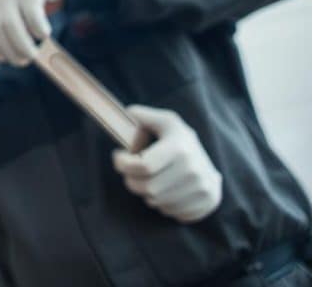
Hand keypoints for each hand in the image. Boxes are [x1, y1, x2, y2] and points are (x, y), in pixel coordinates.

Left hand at [0, 0, 62, 65]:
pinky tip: (44, 36)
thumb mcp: (14, 19)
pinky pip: (31, 16)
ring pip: (11, 25)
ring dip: (23, 44)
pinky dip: (38, 30)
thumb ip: (9, 35)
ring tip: (34, 55)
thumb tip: (16, 61)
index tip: (3, 60)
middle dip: (10, 50)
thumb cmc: (29, 10)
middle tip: (23, 61)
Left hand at [113, 105, 222, 222]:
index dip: (123, 164)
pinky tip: (165, 190)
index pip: (143, 166)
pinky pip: (171, 212)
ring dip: (146, 193)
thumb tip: (124, 114)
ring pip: (156, 202)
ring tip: (150, 179)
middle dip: (131, 180)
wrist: (207, 161)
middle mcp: (194, 169)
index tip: (119, 157)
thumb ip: (140, 116)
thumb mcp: (162, 121)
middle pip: (147, 188)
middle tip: (131, 171)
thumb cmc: (177, 139)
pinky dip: (162, 204)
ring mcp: (203, 188)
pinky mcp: (208, 203)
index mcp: (180, 147)